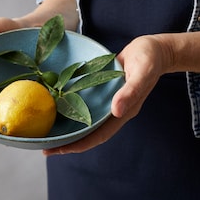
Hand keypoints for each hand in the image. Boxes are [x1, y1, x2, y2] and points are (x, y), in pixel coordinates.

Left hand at [43, 35, 168, 154]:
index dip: (79, 144)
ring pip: (86, 122)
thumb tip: (116, 111)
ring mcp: (109, 103)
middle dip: (69, 142)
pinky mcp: (104, 93)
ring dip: (69, 129)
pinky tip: (59, 108)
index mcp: (124, 112)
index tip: (59, 150)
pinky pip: (87, 106)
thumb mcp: (142, 71)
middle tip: (45, 147)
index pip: (99, 135)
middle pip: (89, 133)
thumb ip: (131, 91)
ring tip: (48, 132)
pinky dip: (73, 111)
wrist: (154, 49)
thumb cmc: (149, 58)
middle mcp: (114, 111)